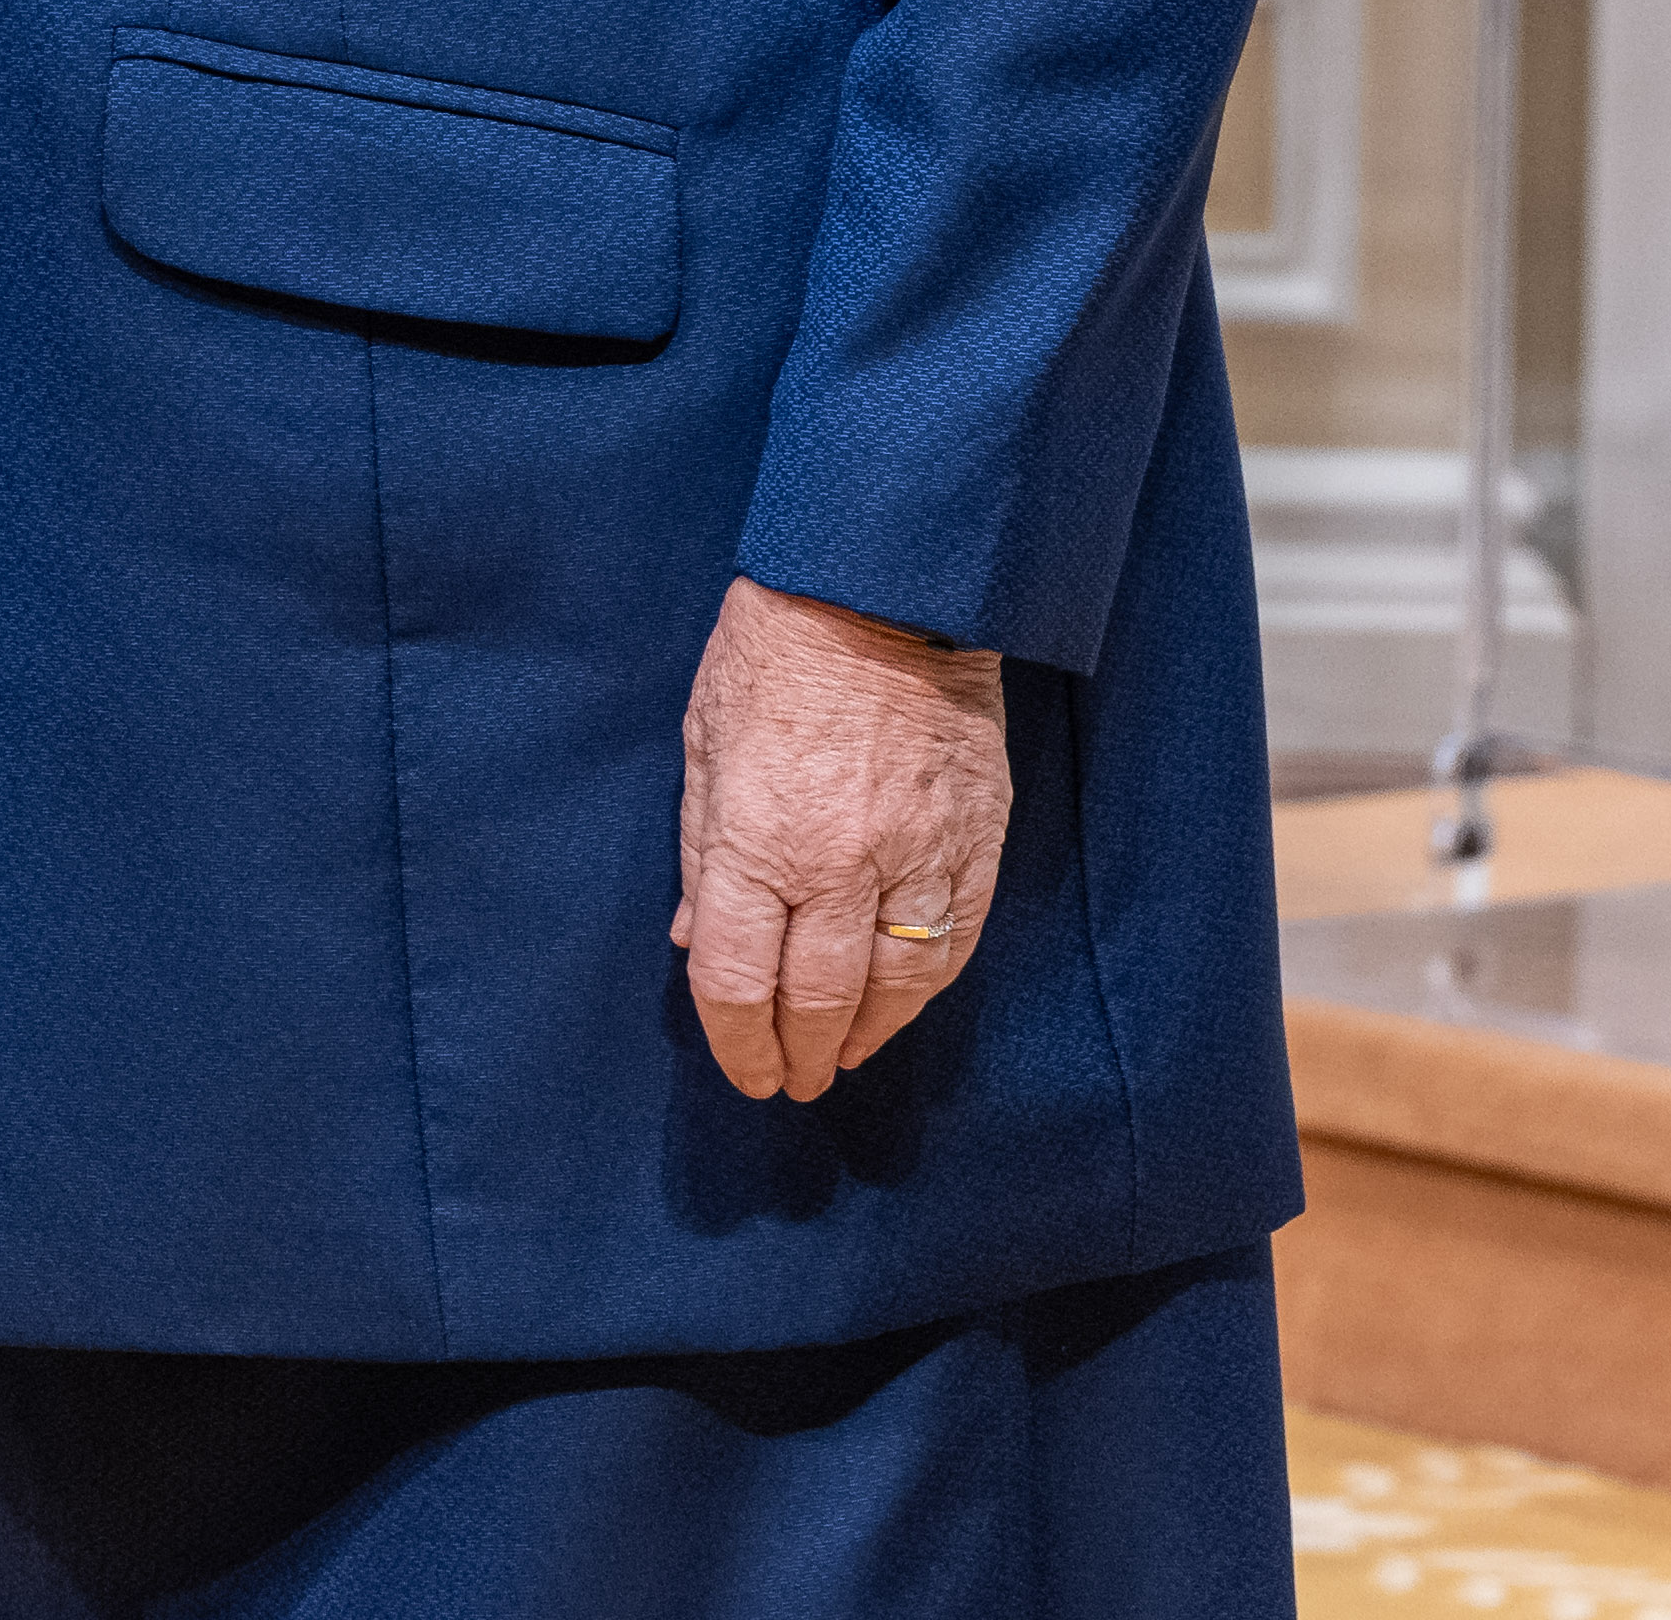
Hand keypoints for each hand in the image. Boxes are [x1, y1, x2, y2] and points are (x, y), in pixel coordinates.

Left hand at [666, 576, 1011, 1102]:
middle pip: (818, 998)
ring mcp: (916, 854)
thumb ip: (703, 852)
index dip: (737, 1043)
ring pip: (896, 985)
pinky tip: (903, 1004)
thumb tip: (695, 939)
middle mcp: (838, 863)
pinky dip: (928, 986)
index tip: (744, 1072)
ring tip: (841, 1056)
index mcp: (757, 839)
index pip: (740, 980)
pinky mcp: (975, 839)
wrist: (880, 589)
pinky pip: (955, 939)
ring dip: (866, 1035)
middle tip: (791, 1082)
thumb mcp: (704, 746)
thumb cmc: (773, 655)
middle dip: (798, 1054)